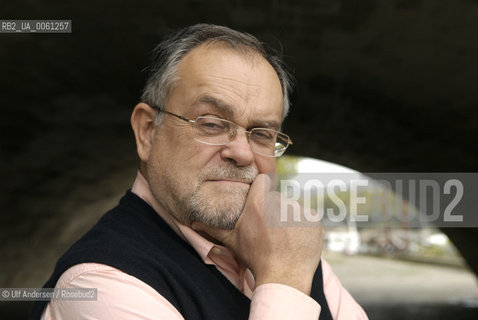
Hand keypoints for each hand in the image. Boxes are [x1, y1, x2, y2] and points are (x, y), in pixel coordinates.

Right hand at [192, 173, 323, 294]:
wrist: (284, 278)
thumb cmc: (256, 258)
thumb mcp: (233, 241)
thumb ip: (213, 227)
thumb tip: (192, 220)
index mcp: (260, 203)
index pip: (263, 180)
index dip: (262, 189)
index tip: (261, 200)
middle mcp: (280, 203)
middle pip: (277, 197)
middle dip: (274, 209)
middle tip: (271, 229)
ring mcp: (299, 211)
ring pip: (292, 208)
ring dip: (289, 219)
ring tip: (283, 238)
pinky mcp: (314, 220)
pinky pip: (307, 217)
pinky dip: (303, 227)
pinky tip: (295, 240)